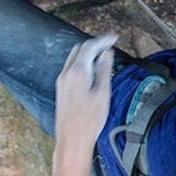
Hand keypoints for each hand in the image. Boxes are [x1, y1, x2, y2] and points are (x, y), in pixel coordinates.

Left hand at [53, 34, 116, 155]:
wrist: (72, 138)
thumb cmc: (89, 120)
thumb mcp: (103, 93)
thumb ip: (104, 70)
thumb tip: (107, 54)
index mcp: (77, 72)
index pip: (90, 47)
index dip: (103, 40)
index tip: (114, 37)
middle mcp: (66, 73)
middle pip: (80, 49)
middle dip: (95, 44)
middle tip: (110, 45)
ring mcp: (62, 81)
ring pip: (74, 57)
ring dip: (87, 52)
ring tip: (103, 55)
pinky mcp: (61, 88)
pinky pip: (71, 67)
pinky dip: (82, 62)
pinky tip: (92, 69)